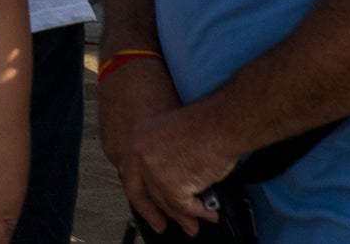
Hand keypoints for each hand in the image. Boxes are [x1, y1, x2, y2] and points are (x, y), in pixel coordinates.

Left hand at [110, 68, 228, 236]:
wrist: (219, 124)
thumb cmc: (204, 126)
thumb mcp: (170, 135)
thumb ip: (162, 156)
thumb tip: (169, 186)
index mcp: (136, 138)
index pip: (130, 173)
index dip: (139, 192)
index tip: (145, 205)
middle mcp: (138, 153)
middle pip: (139, 192)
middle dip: (150, 213)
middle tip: (159, 226)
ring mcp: (152, 170)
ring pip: (165, 202)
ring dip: (183, 217)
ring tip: (194, 224)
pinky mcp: (170, 184)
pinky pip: (184, 207)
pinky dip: (198, 214)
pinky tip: (209, 215)